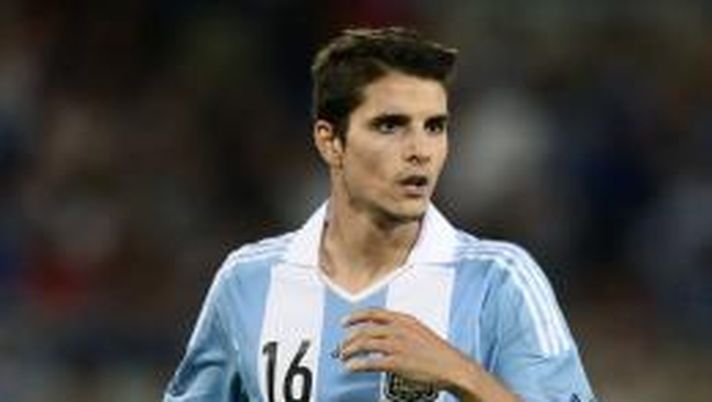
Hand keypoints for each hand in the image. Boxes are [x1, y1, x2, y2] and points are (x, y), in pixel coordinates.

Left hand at [338, 308, 470, 388]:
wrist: (452, 366)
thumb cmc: (436, 351)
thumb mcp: (418, 330)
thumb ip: (400, 327)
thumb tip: (381, 331)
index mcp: (403, 319)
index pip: (373, 313)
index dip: (355, 316)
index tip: (344, 322)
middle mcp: (398, 329)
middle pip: (364, 330)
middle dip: (349, 339)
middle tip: (342, 346)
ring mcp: (397, 345)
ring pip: (363, 344)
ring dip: (349, 351)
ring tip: (344, 357)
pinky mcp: (397, 363)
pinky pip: (370, 362)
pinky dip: (357, 364)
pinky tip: (351, 368)